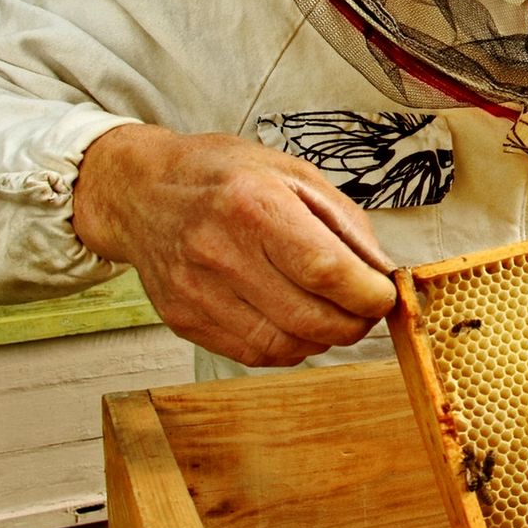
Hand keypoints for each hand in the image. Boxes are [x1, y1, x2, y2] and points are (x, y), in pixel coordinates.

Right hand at [73, 124, 396, 366]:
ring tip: (332, 313)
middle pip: (309, 317)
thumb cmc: (224, 175)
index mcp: (253, 204)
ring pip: (285, 345)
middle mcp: (219, 251)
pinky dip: (289, 346)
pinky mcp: (183, 320)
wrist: (142, 192)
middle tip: (366, 309)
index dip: (367, 294)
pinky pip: (254, 354)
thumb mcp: (294, 173)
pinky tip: (296, 321)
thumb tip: (382, 272)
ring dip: (324, 338)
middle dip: (355, 323)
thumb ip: (345, 223)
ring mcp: (196, 292)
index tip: (385, 295)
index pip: (325, 270)